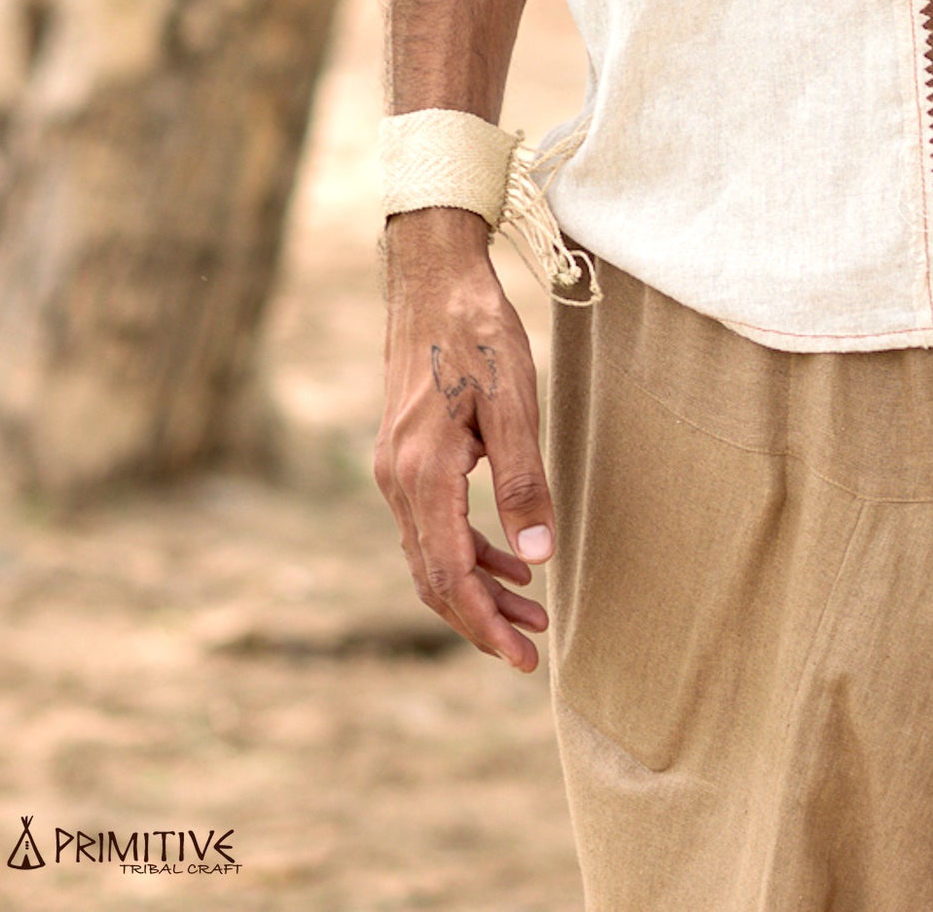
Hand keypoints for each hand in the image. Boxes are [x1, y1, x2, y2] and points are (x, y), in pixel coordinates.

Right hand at [374, 205, 557, 669]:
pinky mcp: (404, 453)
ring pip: (432, 553)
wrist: (433, 275)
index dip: (486, 624)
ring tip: (533, 609)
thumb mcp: (514, 400)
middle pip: (434, 576)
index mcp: (423, 473)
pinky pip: (432, 522)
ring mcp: (395, 468)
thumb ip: (523, 480)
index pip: (450, 576)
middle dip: (484, 617)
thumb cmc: (478, 330)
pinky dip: (468, 548)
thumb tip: (537, 559)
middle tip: (533, 647)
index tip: (524, 658)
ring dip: (479, 585)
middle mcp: (397, 480)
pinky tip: (508, 555)